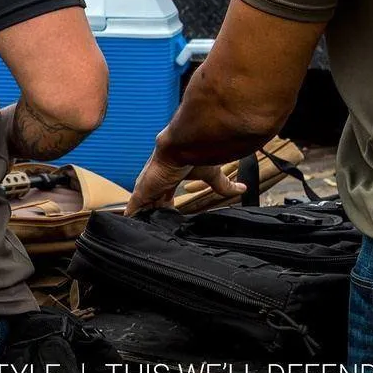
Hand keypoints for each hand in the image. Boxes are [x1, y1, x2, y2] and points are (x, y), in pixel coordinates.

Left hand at [125, 150, 245, 215]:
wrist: (185, 144)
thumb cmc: (197, 154)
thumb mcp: (213, 175)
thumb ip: (224, 185)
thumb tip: (243, 188)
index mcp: (172, 175)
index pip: (165, 191)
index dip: (165, 201)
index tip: (167, 210)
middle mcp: (158, 179)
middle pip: (152, 199)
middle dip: (152, 210)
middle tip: (153, 224)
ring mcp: (149, 184)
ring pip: (141, 203)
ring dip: (142, 214)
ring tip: (141, 227)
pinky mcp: (143, 189)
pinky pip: (133, 206)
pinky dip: (131, 215)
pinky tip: (129, 224)